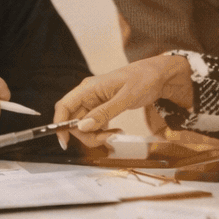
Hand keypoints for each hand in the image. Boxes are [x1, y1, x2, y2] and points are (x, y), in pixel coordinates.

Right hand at [52, 54, 192, 148]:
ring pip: (85, 126)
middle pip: (74, 121)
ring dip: (96, 135)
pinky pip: (95, 125)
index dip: (60, 124)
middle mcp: (88, 95)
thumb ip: (104, 112)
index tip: (65, 142)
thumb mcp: (125, 97)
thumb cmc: (143, 79)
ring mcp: (95, 102)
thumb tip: (83, 126)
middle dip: (86, 134)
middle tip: (107, 138)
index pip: (64, 106)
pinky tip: (116, 132)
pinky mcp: (103, 108)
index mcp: (89, 88)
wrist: (158, 76)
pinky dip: (103, 132)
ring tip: (115, 134)